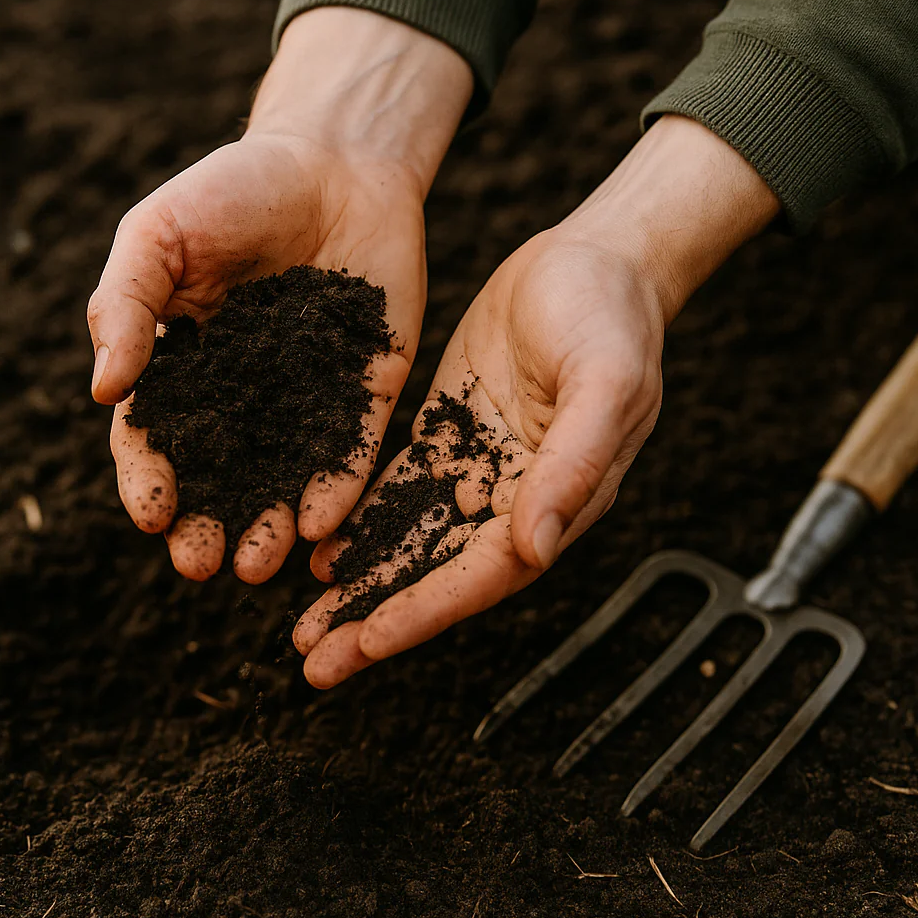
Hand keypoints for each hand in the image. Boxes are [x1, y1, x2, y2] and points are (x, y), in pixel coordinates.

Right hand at [87, 8, 471, 583]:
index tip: (153, 516)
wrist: (337, 159)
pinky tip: (326, 521)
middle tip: (202, 567)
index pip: (156, 439)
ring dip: (269, 528)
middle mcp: (241, 398)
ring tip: (258, 566)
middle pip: (219, 478)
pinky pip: (351, 451)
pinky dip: (338, 488)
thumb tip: (102, 388)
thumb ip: (125, 305)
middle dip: (207, 527)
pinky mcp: (366, 393)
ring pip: (283, 480)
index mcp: (182, 369)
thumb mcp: (160, 234)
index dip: (149, 482)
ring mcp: (306, 401)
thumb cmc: (233, 189)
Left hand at [293, 117, 781, 685]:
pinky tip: (320, 556)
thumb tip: (535, 546)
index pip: (481, 573)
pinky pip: (399, 492)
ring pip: (410, 542)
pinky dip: (361, 527)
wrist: (599, 256)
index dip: (422, 610)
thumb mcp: (606, 382)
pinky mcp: (449, 433)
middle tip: (312, 661)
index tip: (366, 641)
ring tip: (303, 629)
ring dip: (360, 587)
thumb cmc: (614, 315)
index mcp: (557, 497)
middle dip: (375, 620)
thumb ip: (573, 466)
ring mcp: (479, 467)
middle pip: (437, 574)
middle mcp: (514, 497)